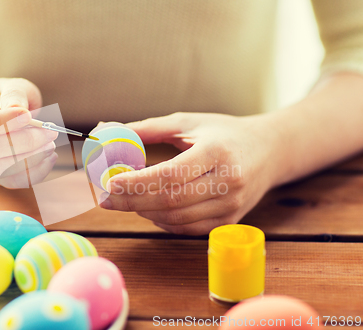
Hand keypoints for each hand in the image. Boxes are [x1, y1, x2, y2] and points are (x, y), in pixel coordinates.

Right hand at [0, 78, 58, 187]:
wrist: (4, 113)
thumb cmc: (7, 97)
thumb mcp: (11, 86)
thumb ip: (14, 94)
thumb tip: (18, 110)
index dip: (1, 122)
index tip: (28, 116)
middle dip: (24, 142)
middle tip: (50, 133)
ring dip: (30, 160)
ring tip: (50, 146)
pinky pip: (11, 181)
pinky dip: (33, 173)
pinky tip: (49, 158)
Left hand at [99, 112, 281, 234]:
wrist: (269, 151)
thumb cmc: (224, 133)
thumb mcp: (188, 122)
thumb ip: (148, 129)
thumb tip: (104, 131)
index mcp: (217, 152)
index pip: (170, 175)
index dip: (136, 182)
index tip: (109, 182)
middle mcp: (228, 182)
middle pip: (170, 201)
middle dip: (131, 202)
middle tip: (105, 198)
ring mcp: (231, 206)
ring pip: (176, 219)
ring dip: (144, 212)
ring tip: (124, 200)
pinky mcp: (229, 221)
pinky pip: (187, 229)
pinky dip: (162, 222)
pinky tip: (149, 209)